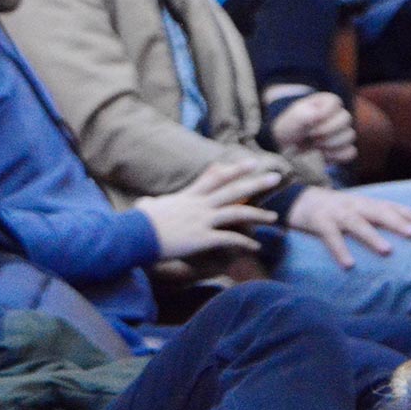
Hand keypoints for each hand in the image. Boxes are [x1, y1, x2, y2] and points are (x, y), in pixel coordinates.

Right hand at [134, 161, 279, 260]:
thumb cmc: (138, 223)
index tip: (251, 162)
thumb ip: (151, 203)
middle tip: (276, 177)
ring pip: (237, 212)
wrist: (134, 235)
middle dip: (255, 183)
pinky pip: (229, 239)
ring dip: (258, 215)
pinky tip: (255, 247)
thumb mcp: (147, 208)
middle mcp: (198, 205)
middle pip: (232, 190)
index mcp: (187, 197)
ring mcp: (201, 221)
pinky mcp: (201, 238)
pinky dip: (244, 243)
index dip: (234, 170)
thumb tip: (145, 202)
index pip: (215, 178)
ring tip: (274, 218)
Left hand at [269, 91, 356, 165]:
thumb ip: (302, 114)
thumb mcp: (291, 118)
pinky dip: (336, 155)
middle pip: (346, 119)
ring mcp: (343, 132)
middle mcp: (338, 115)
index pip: (335, 102)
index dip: (322, 114)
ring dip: (329, 143)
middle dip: (326, 130)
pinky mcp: (344, 148)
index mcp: (326, 102)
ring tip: (314, 145)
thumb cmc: (290, 128)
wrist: (287, 146)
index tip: (309, 122)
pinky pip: (350, 152)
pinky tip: (323, 154)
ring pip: (349, 136)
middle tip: (311, 135)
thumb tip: (317, 115)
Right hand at [286, 187, 410, 268]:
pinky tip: (349, 265)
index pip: (391, 206)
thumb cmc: (330, 209)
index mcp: (364, 202)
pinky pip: (330, 237)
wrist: (295, 198)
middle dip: (397, 222)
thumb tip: (399, 234)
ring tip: (387, 251)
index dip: (410, 214)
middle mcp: (353, 205)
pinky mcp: (318, 222)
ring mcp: (335, 212)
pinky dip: (340, 250)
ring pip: (356, 223)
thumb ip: (372, 218)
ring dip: (372, 236)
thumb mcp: (353, 209)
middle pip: (378, 212)